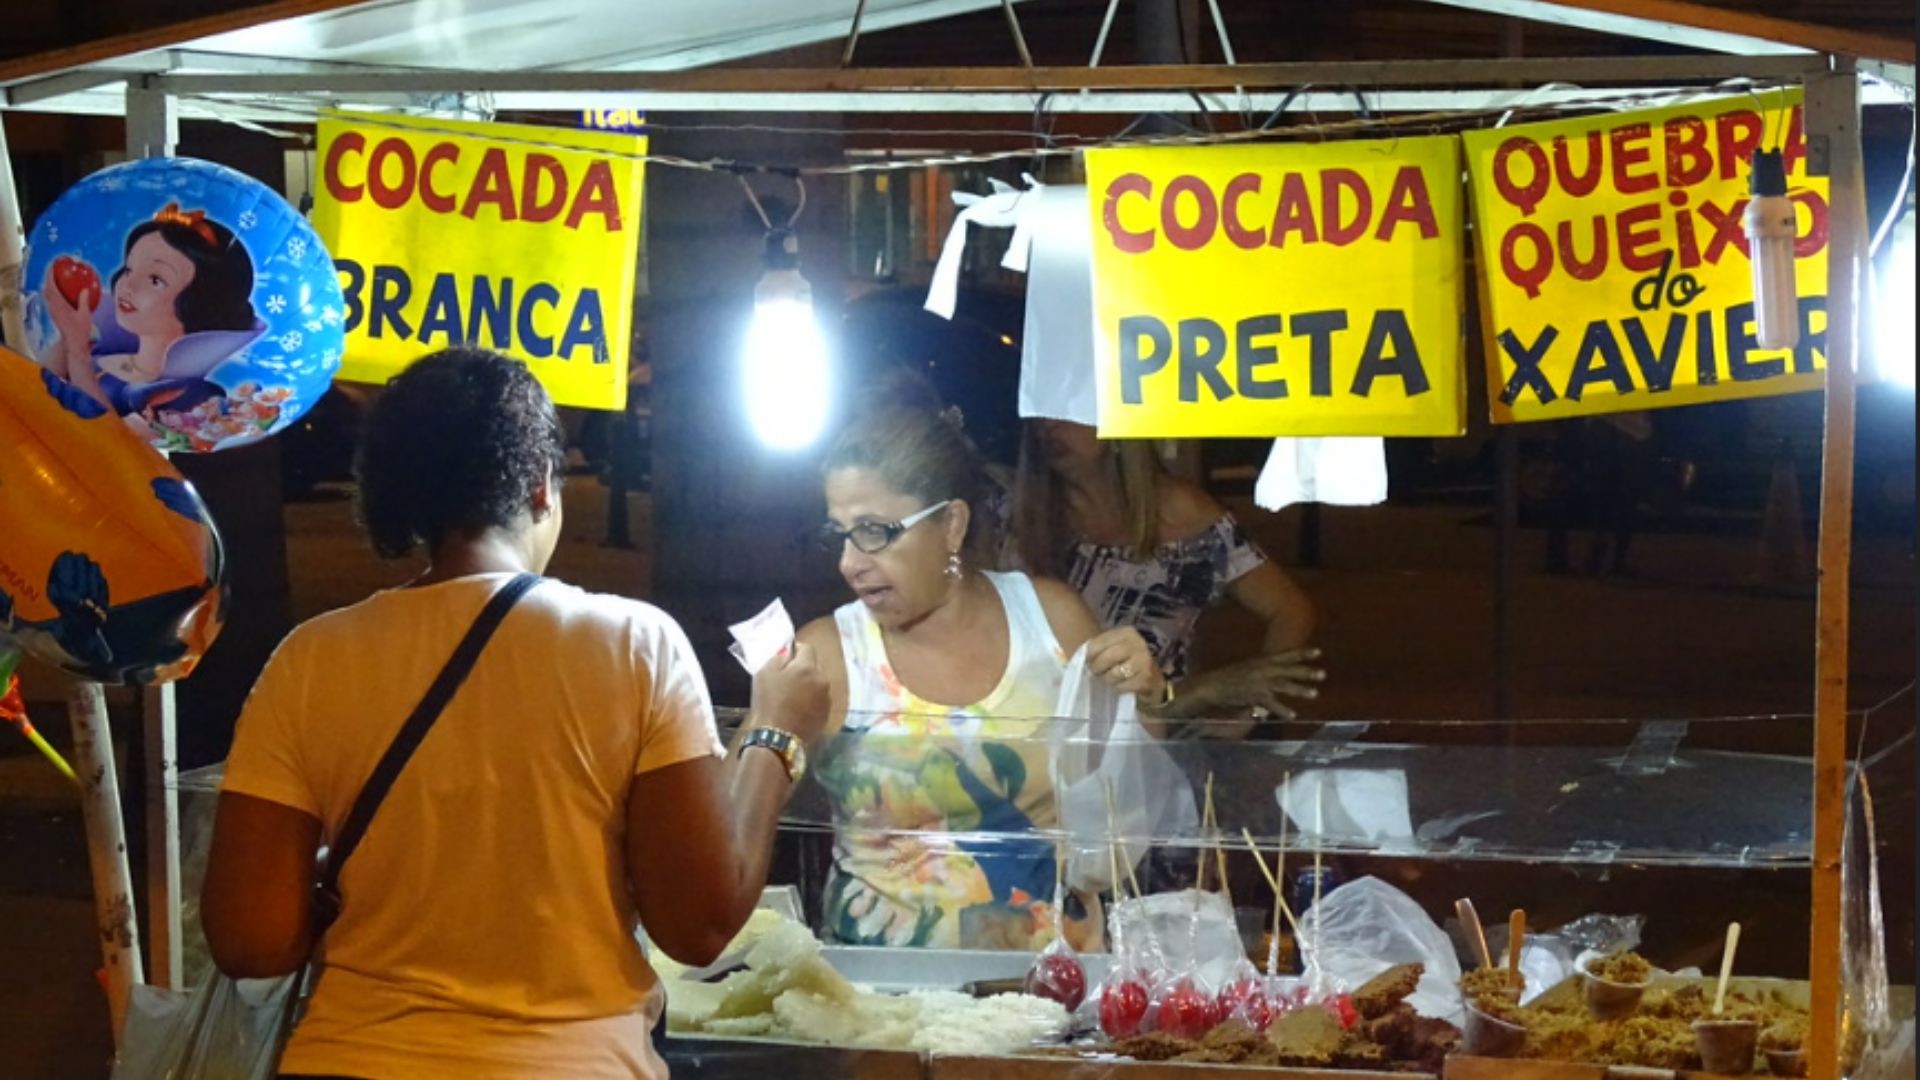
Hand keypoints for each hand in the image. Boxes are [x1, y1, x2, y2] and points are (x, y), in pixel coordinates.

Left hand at [40, 262, 97, 379]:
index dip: (50, 274)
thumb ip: (84, 300)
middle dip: (48, 276)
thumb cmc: (80, 330)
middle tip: (54, 267)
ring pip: (46, 293)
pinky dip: (52, 290)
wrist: (72, 342)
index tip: (53, 265)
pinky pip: (50, 298)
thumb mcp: (85, 314)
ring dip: (49, 283)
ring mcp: (51, 309)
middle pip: (46, 287)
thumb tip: (85, 289)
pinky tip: (60, 289)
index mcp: (58, 305)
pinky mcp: (53, 312)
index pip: (51, 286)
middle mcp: (52, 306)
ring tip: (56, 276)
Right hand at [749, 642, 828, 744]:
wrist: (778, 736)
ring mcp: (826, 698)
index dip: (796, 649)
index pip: (807, 648)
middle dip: (803, 668)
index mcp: (807, 667)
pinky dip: (811, 700)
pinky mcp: (826, 714)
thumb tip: (788, 653)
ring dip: (808, 685)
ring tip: (793, 696)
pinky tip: (799, 709)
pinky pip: (819, 699)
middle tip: (787, 679)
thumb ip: (779, 657)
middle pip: (814, 666)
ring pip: (817, 683)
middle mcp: (822, 680)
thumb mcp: (765, 674)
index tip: (787, 657)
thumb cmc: (768, 702)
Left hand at [1084, 626, 1165, 700]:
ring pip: (1114, 673)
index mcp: (1127, 632)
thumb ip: (1101, 648)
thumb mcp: (1116, 648)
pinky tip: (1121, 684)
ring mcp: (1143, 660)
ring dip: (1107, 679)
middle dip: (1096, 667)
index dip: (1089, 654)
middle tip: (1093, 673)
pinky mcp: (1146, 678)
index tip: (1085, 662)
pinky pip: (1123, 685)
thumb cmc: (1128, 661)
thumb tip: (1082, 656)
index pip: (1100, 642)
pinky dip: (1118, 687)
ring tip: (1108, 678)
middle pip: (1107, 657)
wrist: (1153, 679)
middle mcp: (1137, 643)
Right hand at [1182, 646, 1324, 720]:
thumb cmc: (1229, 677)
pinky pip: (1272, 704)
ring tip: (1314, 693)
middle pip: (1289, 670)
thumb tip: (1276, 673)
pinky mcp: (1255, 696)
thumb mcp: (1249, 668)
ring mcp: (1259, 682)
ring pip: (1284, 685)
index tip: (1318, 652)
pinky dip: (1283, 710)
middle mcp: (1263, 669)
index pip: (1286, 655)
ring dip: (1300, 690)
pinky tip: (1293, 715)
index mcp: (1262, 660)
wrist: (1212, 685)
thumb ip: (1263, 670)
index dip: (1302, 653)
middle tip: (1323, 674)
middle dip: (1306, 672)